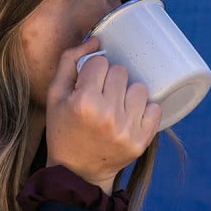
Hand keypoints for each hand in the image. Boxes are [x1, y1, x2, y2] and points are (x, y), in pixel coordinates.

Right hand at [43, 37, 161, 191]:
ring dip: (129, 92)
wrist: (76, 172)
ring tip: (116, 105)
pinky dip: (144, 109)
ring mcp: (127, 130)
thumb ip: (69, 60)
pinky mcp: (141, 141)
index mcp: (83, 102)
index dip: (93, 70)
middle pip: (121, 72)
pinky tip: (130, 115)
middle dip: (110, 79)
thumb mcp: (56, 95)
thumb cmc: (63, 129)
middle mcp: (107, 115)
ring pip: (139, 88)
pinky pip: (155, 108)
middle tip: (102, 94)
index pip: (100, 62)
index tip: (88, 82)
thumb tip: (96, 38)